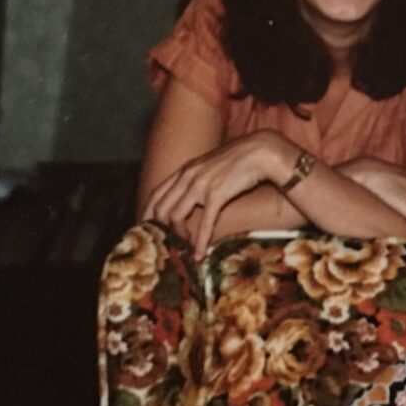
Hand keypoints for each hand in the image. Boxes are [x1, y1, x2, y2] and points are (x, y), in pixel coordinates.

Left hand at [143, 130, 295, 258]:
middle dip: (161, 229)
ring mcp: (201, 185)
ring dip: (179, 236)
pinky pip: (204, 222)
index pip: (157, 193)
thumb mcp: (210, 166)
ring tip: (185, 249)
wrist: (260, 152)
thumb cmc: (239, 160)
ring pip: (177, 216)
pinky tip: (200, 253)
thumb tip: (192, 196)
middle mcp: (188, 176)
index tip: (146, 229)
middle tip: (166, 244)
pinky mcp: (217, 194)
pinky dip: (200, 240)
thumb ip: (198, 178)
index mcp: (185, 170)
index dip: (148, 213)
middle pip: (162, 207)